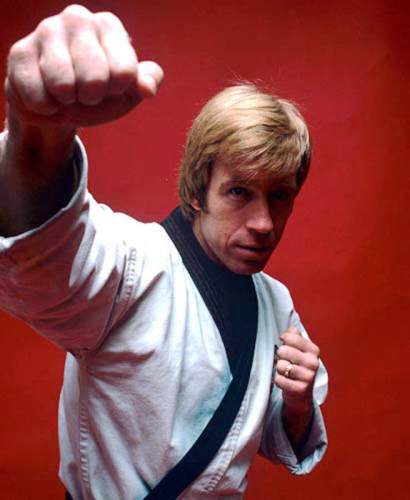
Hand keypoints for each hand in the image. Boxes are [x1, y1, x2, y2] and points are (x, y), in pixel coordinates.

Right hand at [5, 4, 163, 129]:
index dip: (118, 91)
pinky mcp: (20, 52)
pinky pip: (38, 96)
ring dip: (68, 104)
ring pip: (63, 86)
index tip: (112, 87)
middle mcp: (78, 19)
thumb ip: (146, 83)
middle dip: (92, 99)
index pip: (125, 73)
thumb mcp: (127, 91)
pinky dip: (47, 109)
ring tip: (67, 95)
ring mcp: (46, 32)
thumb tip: (148, 87)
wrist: (58, 104)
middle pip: (94, 80)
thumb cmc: (99, 93)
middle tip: (87, 94)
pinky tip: (48, 98)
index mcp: (109, 26)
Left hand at [275, 325, 319, 413]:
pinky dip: (278, 380)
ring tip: (286, 372)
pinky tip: (285, 381)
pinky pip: (279, 379)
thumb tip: (291, 329)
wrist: (302, 394)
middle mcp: (313, 363)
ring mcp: (308, 377)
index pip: (291, 337)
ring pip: (280, 366)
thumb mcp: (300, 350)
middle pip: (283, 351)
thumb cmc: (299, 368)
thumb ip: (295, 336)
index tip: (284, 344)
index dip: (284, 340)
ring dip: (279, 369)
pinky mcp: (300, 389)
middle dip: (280, 356)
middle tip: (285, 361)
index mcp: (313, 350)